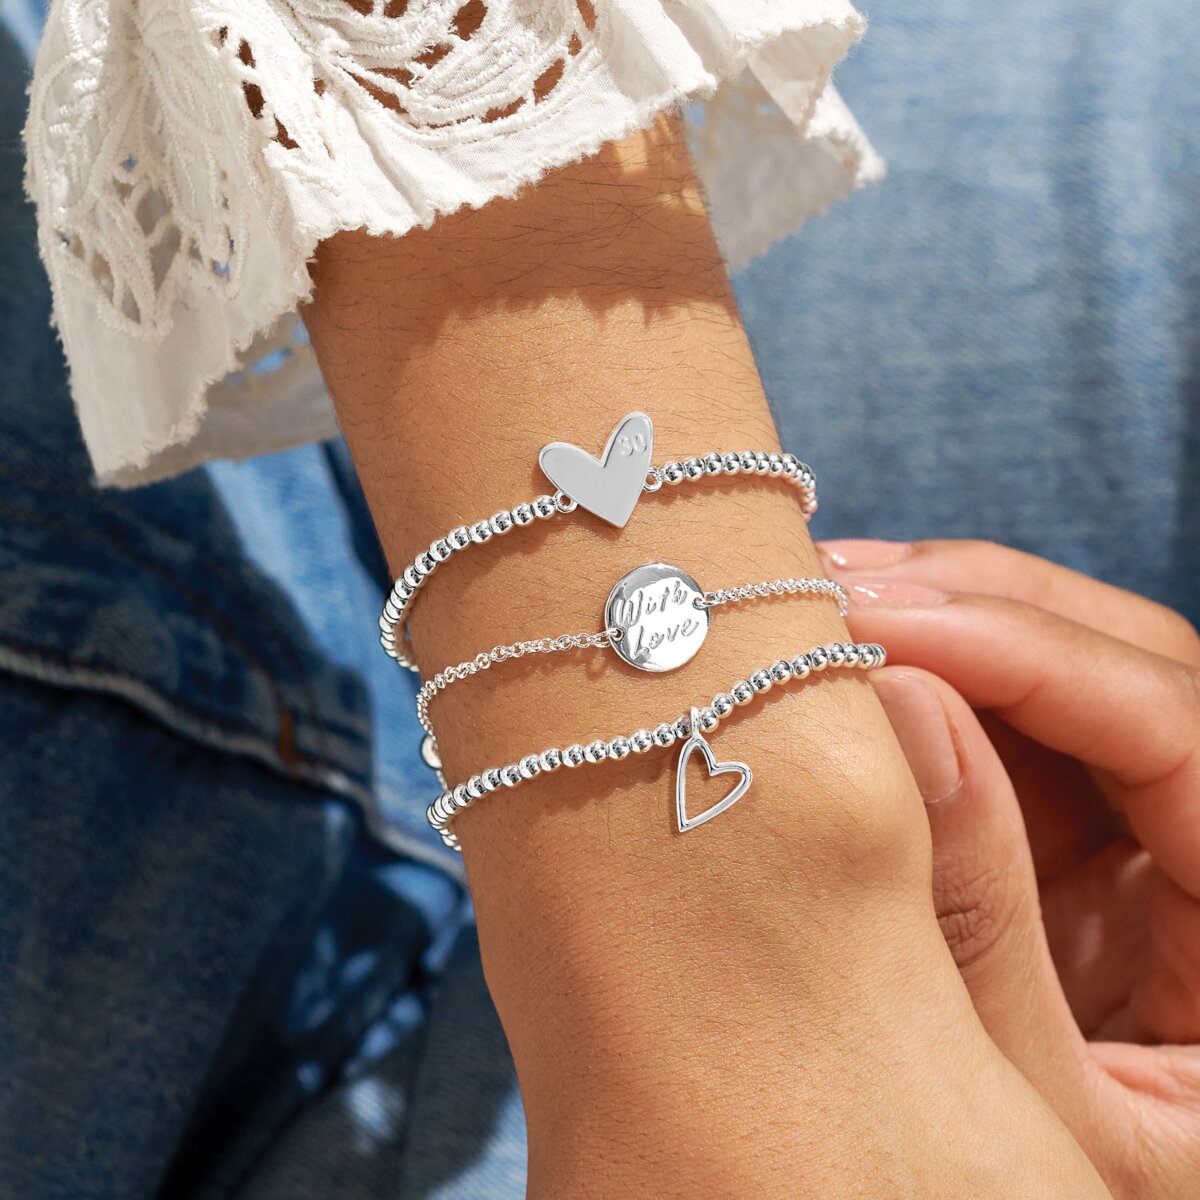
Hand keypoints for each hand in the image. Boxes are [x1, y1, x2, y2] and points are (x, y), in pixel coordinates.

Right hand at [824, 538, 1199, 1196]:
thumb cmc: (1044, 1196)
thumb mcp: (1032, 1101)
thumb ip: (972, 916)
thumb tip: (898, 707)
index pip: (1179, 724)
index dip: (1027, 653)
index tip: (884, 622)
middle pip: (1134, 664)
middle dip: (985, 605)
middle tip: (844, 585)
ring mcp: (1146, 837)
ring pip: (1068, 677)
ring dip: (949, 621)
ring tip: (829, 598)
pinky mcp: (1073, 840)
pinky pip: (1008, 729)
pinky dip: (927, 682)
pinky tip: (849, 658)